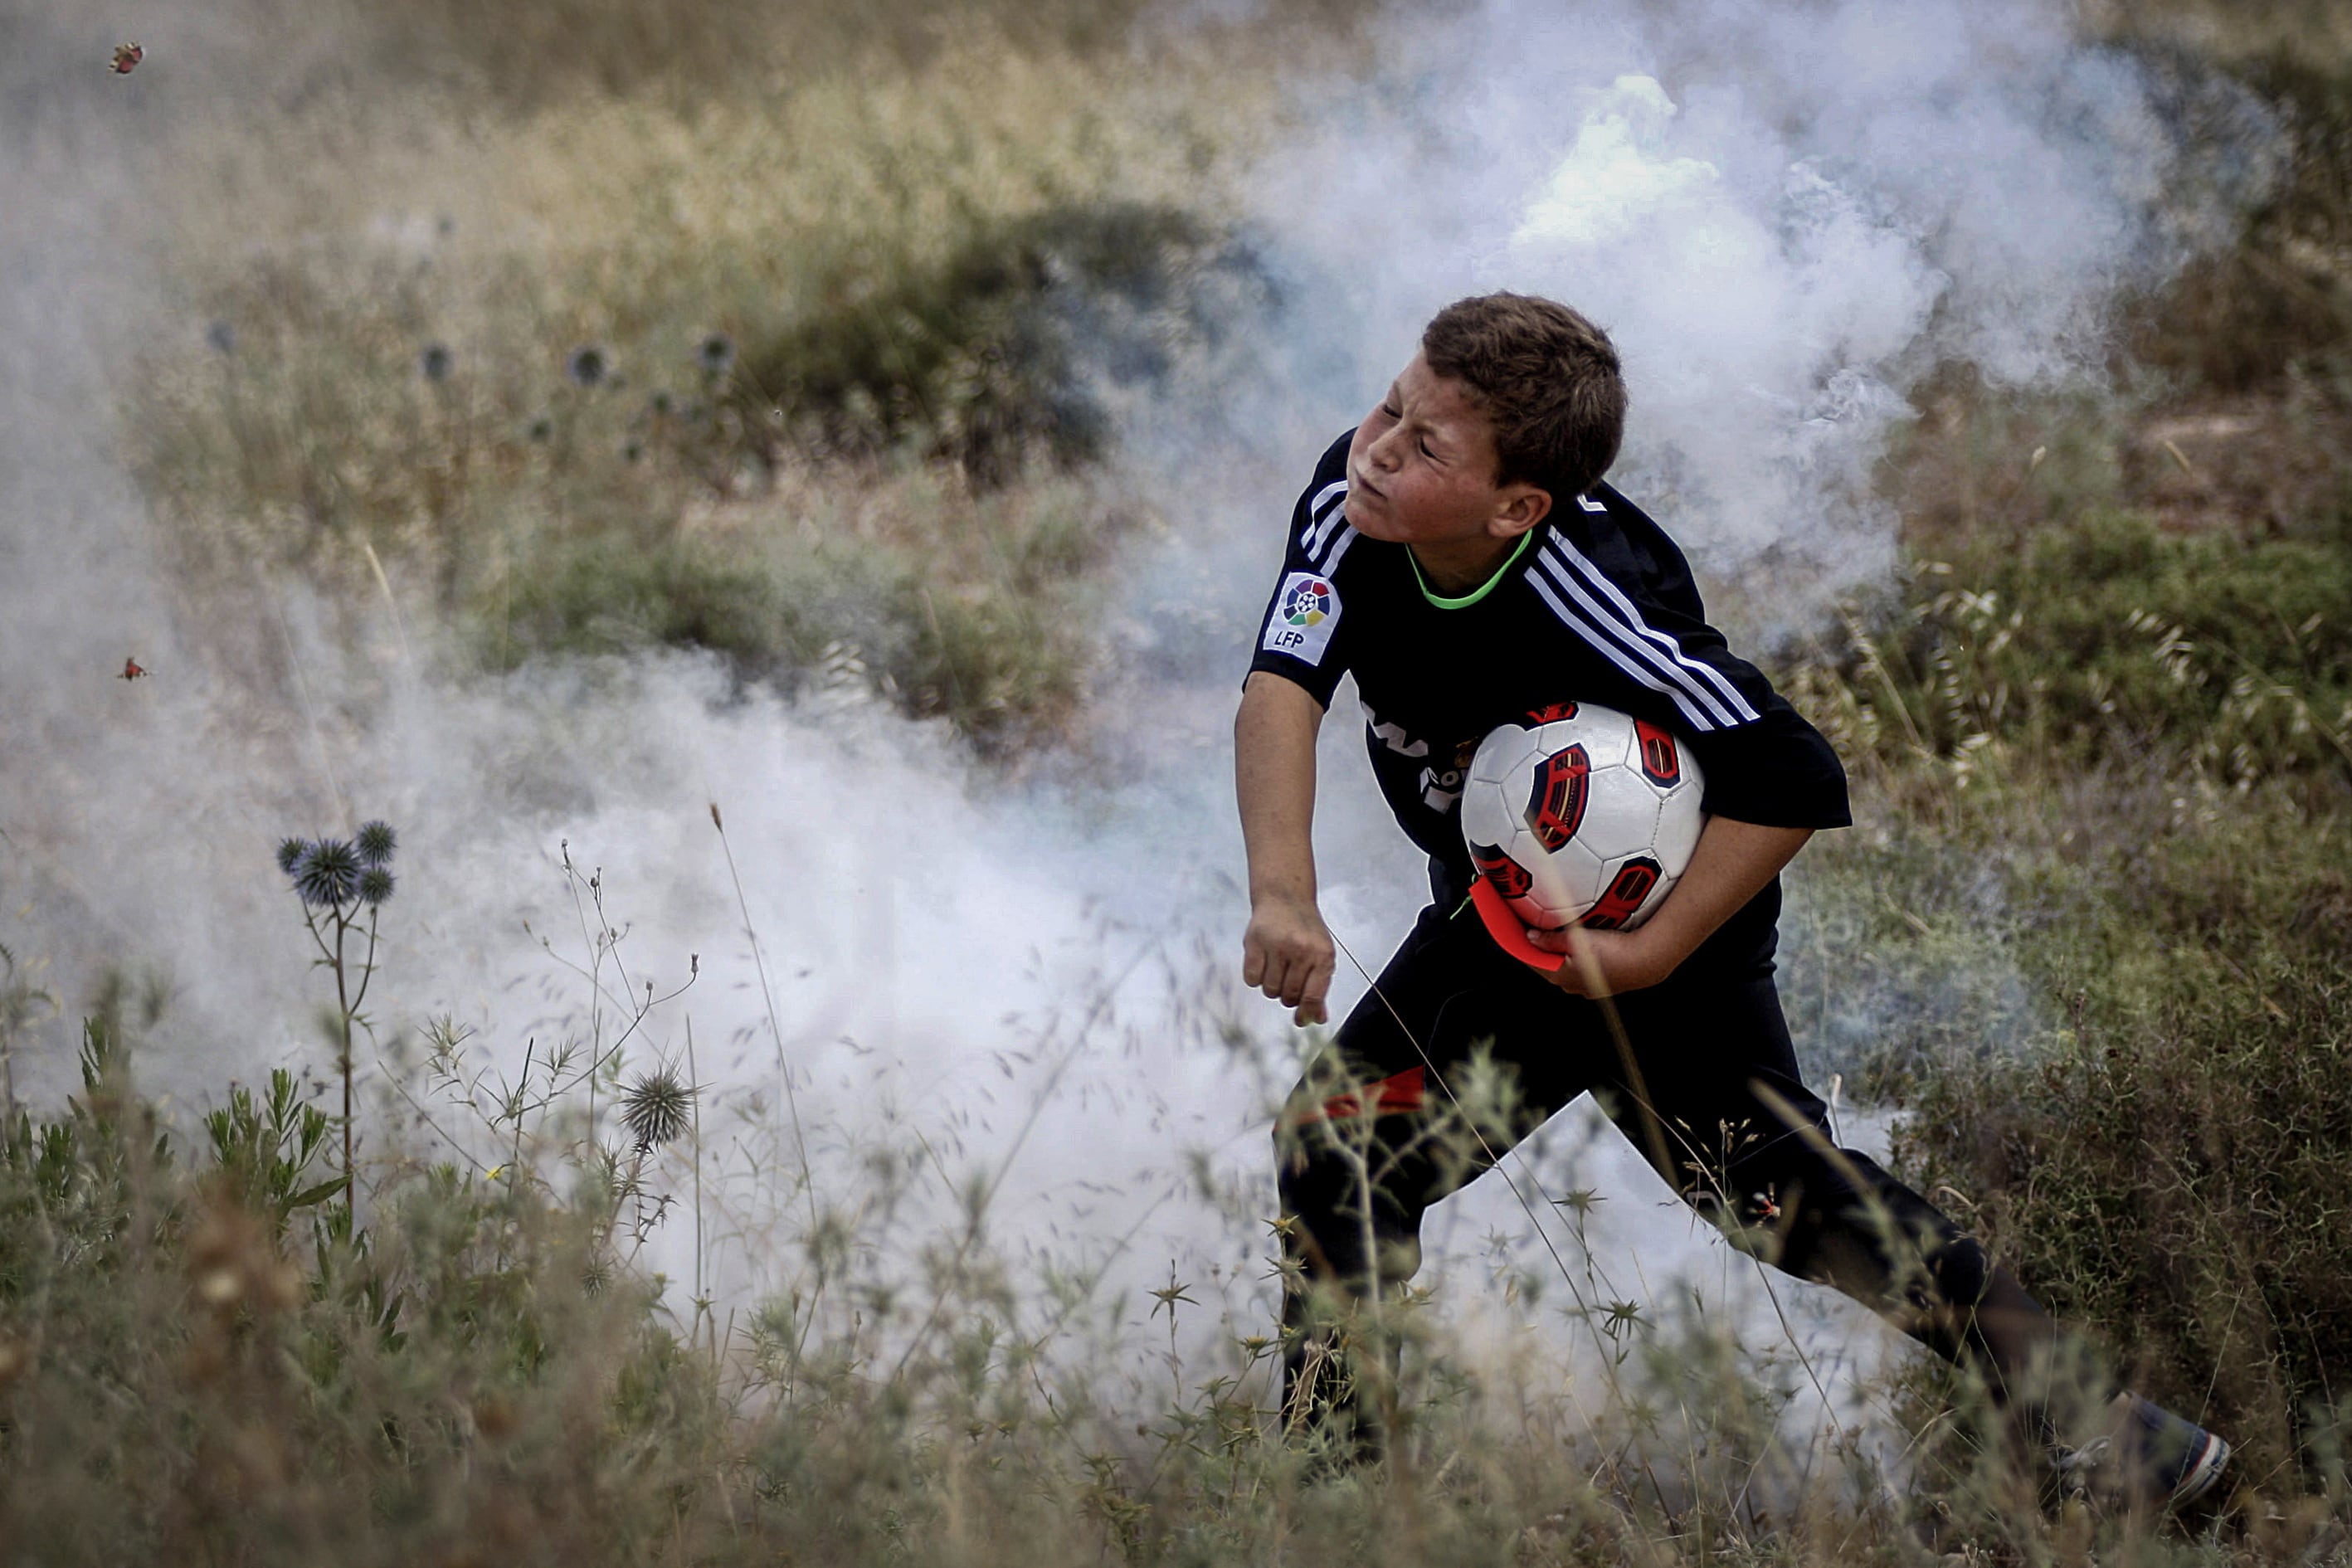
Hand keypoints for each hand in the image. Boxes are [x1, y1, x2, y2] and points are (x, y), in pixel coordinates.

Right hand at [1243, 894, 1334, 1025]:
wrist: (1285, 897)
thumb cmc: (1305, 930)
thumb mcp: (1321, 955)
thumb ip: (1319, 987)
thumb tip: (1317, 1018)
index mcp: (1322, 954)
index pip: (1313, 996)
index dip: (1306, 1013)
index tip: (1300, 1020)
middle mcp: (1301, 949)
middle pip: (1289, 996)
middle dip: (1288, 995)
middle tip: (1289, 979)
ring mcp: (1276, 945)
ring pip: (1270, 990)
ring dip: (1272, 986)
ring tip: (1277, 968)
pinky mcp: (1254, 942)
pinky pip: (1251, 979)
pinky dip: (1256, 977)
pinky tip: (1263, 962)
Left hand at [1528, 922, 1679, 997]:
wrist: (1647, 960)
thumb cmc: (1613, 951)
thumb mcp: (1576, 939)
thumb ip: (1550, 939)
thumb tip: (1530, 937)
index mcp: (1559, 975)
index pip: (1530, 958)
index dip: (1522, 943)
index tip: (1516, 928)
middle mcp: (1570, 984)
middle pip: (1546, 962)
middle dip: (1540, 946)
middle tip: (1535, 925)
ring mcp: (1585, 986)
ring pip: (1564, 965)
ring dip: (1559, 950)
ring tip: (1559, 932)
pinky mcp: (1599, 982)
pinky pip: (1580, 967)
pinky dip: (1575, 955)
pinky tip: (1582, 943)